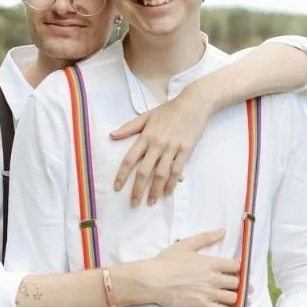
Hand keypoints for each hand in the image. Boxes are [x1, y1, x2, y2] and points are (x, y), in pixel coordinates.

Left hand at [110, 83, 213, 206]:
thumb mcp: (147, 116)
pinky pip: (177, 170)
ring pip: (161, 174)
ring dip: (155, 190)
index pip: (130, 158)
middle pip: (145, 171)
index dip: (122, 174)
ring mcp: (172, 148)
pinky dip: (172, 182)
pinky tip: (168, 192)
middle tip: (134, 203)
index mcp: (146, 136)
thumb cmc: (169, 110)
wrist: (194, 103)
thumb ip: (129, 127)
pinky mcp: (186, 150)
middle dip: (138, 189)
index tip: (117, 187)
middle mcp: (158, 144)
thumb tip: (112, 135)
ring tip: (151, 202)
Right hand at [145, 229, 241, 306]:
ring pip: (233, 298)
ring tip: (241, 300)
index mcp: (211, 263)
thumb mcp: (187, 244)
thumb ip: (206, 237)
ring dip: (239, 299)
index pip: (236, 266)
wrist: (154, 280)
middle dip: (243, 285)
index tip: (241, 272)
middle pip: (237, 283)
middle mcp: (213, 278)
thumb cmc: (168, 261)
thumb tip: (222, 231)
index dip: (241, 269)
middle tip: (245, 287)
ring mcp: (209, 294)